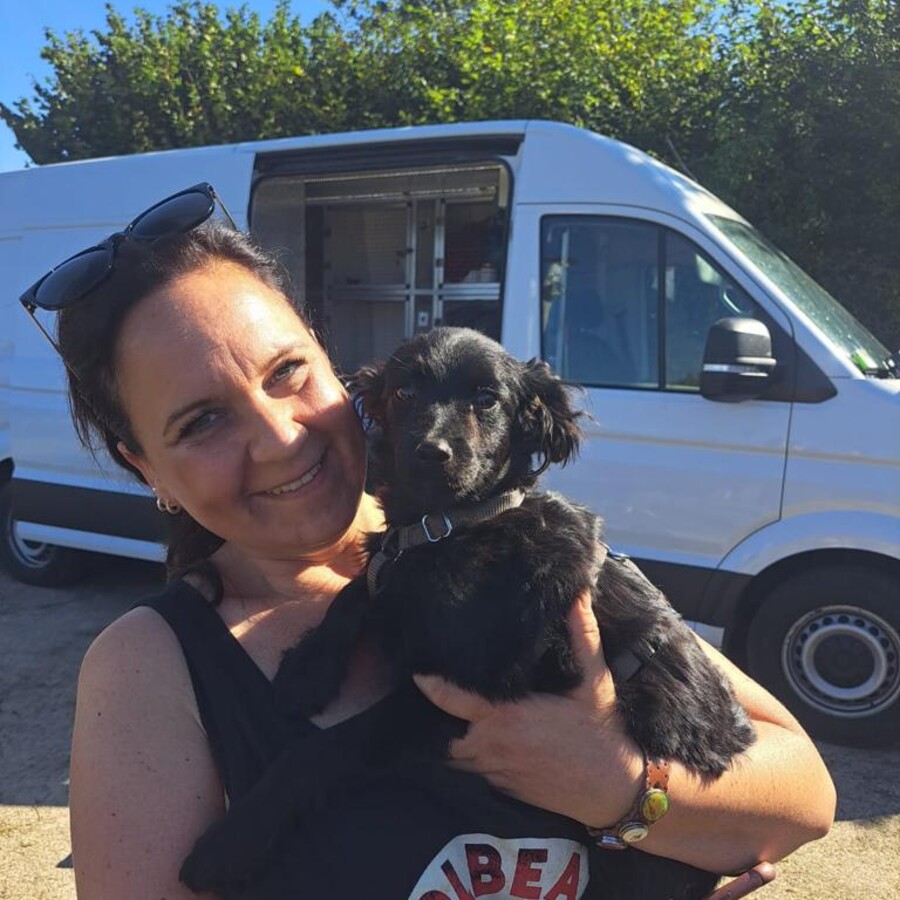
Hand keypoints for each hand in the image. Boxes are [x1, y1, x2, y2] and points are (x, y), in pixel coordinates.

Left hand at [413, 592, 643, 826]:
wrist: (617, 790)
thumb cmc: (603, 733)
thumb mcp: (594, 681)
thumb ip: (583, 635)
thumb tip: (579, 594)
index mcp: (507, 716)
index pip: (451, 699)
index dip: (429, 685)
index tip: (416, 671)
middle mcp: (494, 746)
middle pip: (443, 735)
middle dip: (432, 721)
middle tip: (428, 700)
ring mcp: (498, 771)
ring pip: (455, 759)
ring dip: (447, 743)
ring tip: (443, 721)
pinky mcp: (506, 790)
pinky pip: (475, 775)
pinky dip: (467, 761)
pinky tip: (473, 745)